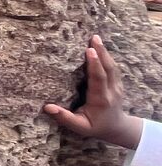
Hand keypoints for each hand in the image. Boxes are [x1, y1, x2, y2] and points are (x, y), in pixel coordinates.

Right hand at [43, 34, 144, 149]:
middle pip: (108, 68)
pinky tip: (100, 48)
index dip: (94, 64)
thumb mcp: (79, 127)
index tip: (89, 50)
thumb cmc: (95, 127)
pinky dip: (107, 56)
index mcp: (101, 99)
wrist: (117, 128)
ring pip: (112, 66)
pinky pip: (113, 68)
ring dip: (105, 52)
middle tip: (93, 38)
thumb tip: (47, 107)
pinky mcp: (117, 84)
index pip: (98, 79)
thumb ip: (64, 118)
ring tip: (95, 38)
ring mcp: (117, 86)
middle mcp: (111, 91)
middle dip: (101, 52)